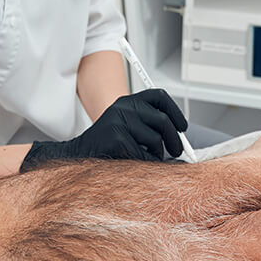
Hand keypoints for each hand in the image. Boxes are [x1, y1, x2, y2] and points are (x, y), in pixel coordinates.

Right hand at [20, 89, 187, 171]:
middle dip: (175, 139)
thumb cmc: (108, 143)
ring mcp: (119, 121)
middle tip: (177, 151)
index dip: (175, 111)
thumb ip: (148, 123)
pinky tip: (134, 163)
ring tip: (147, 157)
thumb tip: (179, 135)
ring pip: (156, 140)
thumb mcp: (126, 125)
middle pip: (162, 120)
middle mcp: (123, 107)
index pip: (159, 97)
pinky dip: (145, 163)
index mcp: (127, 101)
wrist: (78, 154)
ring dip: (157, 154)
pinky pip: (144, 155)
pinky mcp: (116, 138)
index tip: (182, 127)